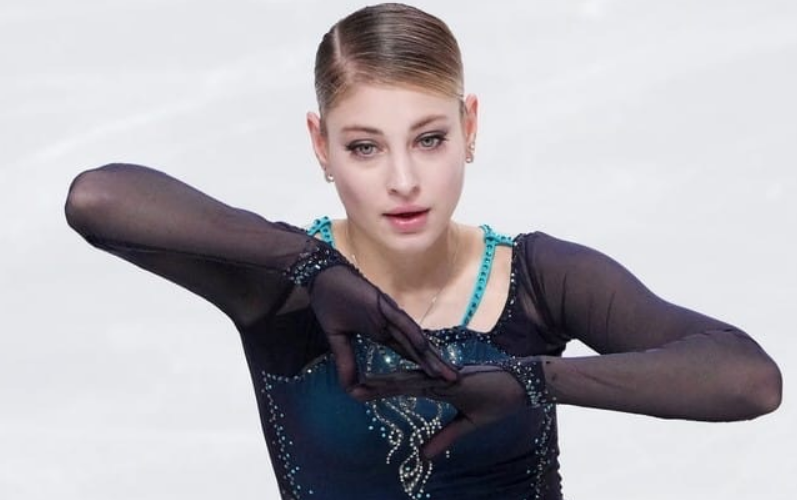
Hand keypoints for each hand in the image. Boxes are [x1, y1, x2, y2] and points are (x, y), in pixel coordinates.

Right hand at [309, 265, 458, 391]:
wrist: (320, 277)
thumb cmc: (330, 303)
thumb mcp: (338, 340)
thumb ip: (346, 362)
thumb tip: (350, 389)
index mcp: (382, 333)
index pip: (408, 353)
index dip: (422, 367)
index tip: (438, 382)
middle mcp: (390, 325)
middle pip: (417, 349)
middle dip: (434, 365)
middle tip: (454, 381)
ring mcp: (388, 314)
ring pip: (413, 338)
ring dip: (429, 355)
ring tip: (445, 372)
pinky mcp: (381, 303)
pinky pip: (399, 321)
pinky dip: (411, 334)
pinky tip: (424, 347)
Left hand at [353, 361, 541, 458]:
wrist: (522, 385)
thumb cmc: (499, 400)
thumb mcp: (468, 424)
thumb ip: (445, 437)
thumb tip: (423, 456)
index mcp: (437, 387)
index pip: (404, 387)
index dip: (383, 389)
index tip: (360, 391)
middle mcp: (436, 379)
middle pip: (399, 381)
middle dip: (375, 386)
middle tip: (349, 386)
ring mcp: (444, 378)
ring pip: (408, 379)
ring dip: (385, 383)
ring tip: (362, 384)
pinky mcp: (455, 379)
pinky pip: (429, 381)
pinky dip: (410, 381)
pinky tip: (394, 380)